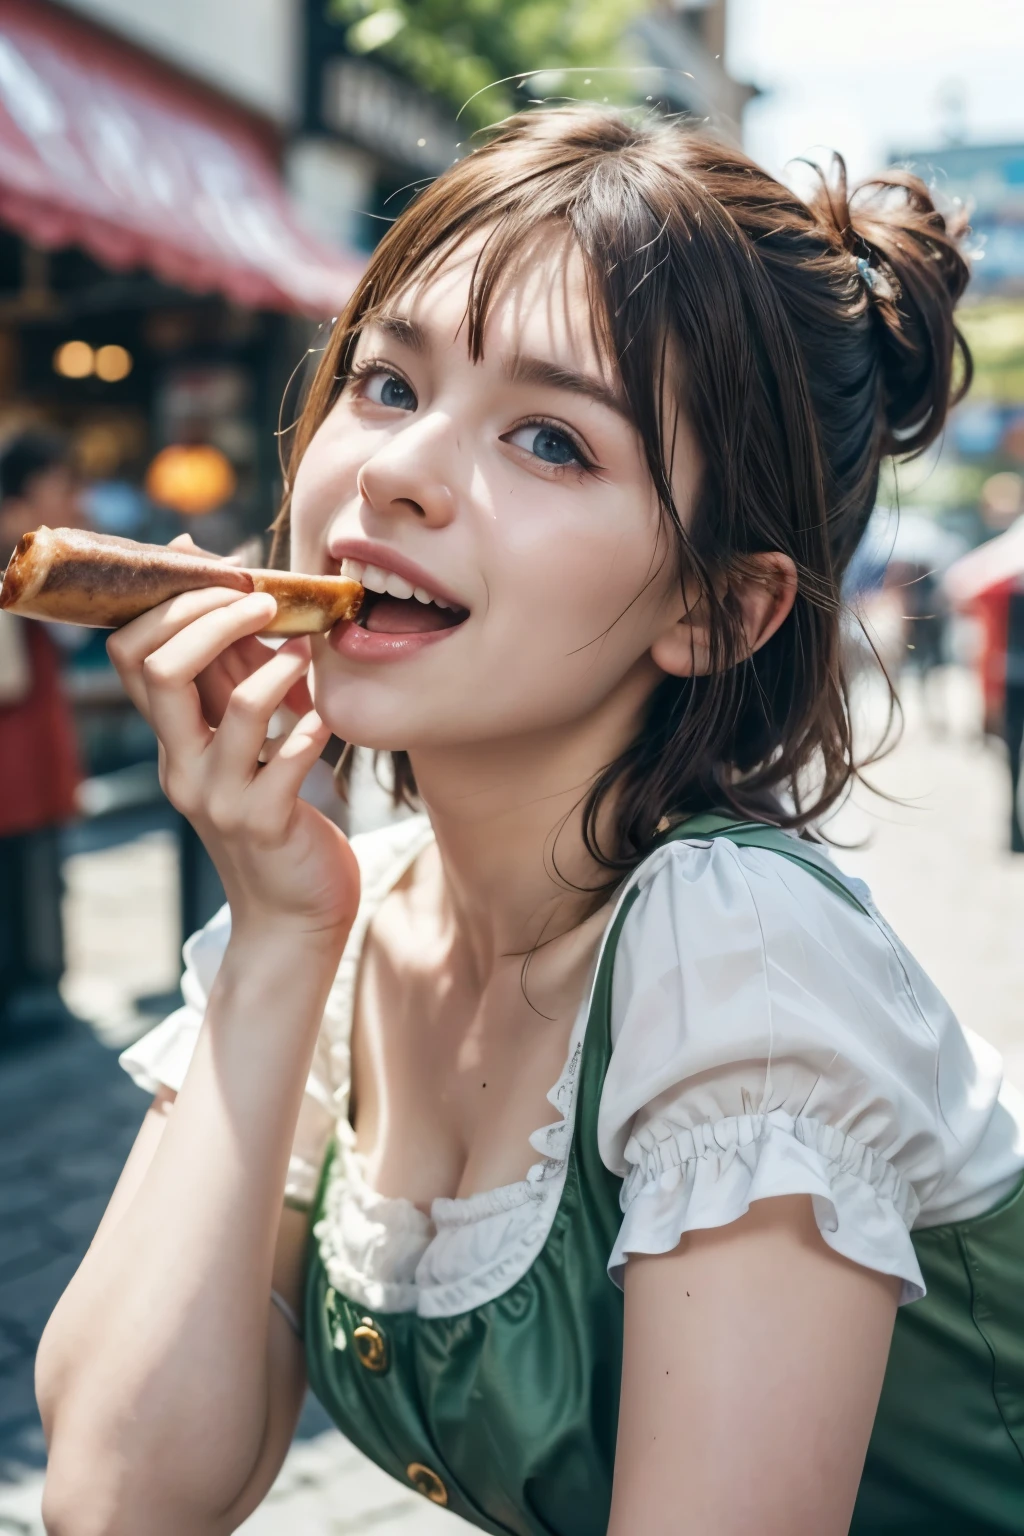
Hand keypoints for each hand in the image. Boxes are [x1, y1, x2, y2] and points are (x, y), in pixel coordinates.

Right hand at [107, 583, 358, 942]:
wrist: (294, 913)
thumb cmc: (276, 812)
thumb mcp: (245, 740)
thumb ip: (233, 673)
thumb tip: (223, 587)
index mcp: (170, 738)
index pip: (131, 652)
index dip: (171, 603)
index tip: (224, 577)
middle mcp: (181, 765)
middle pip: (161, 668)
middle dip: (212, 618)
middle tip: (265, 600)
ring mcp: (219, 798)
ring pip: (239, 709)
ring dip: (280, 666)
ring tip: (309, 649)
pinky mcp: (265, 824)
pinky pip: (290, 759)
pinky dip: (314, 727)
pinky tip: (330, 716)